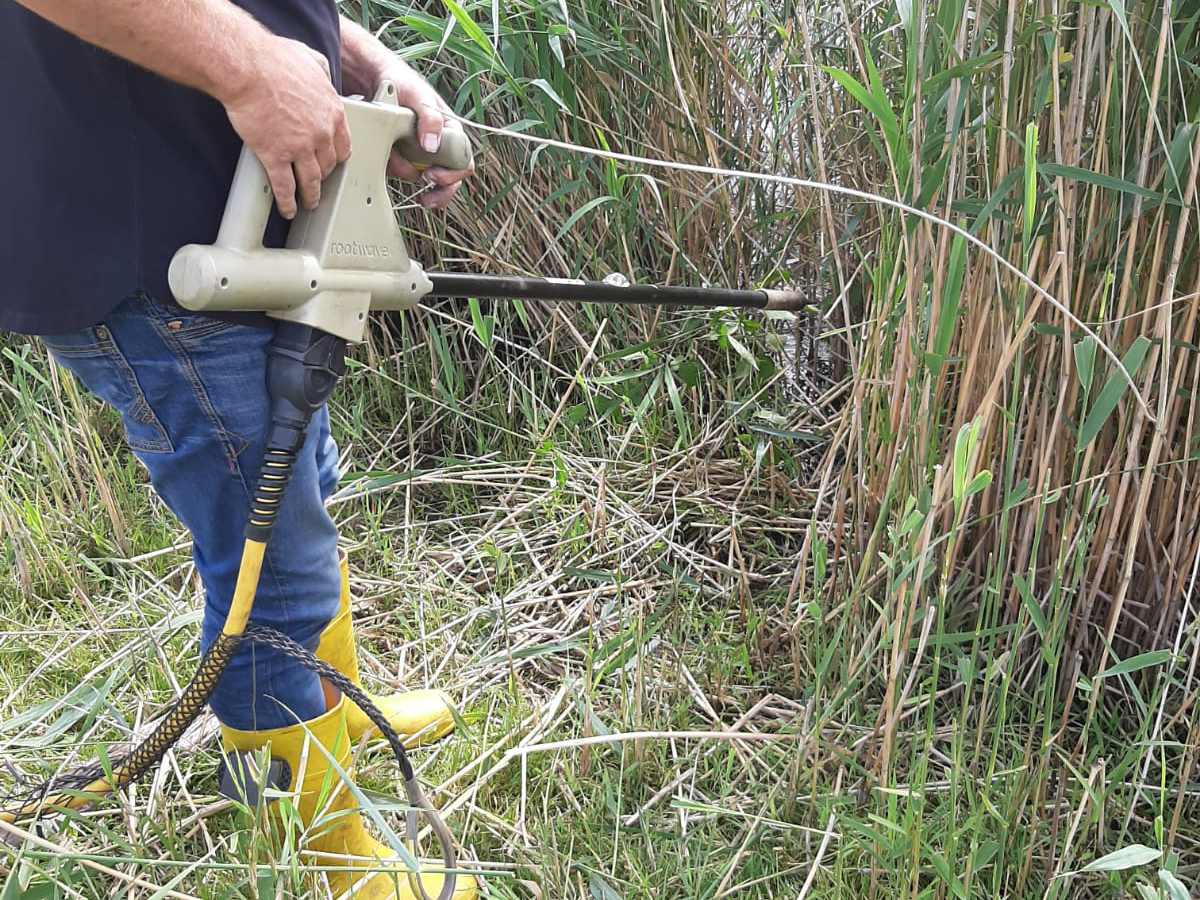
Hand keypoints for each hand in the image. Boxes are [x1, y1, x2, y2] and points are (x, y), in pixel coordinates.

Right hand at [220, 36, 350, 218]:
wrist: (246, 67)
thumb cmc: (273, 59)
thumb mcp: (311, 59)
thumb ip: (322, 71)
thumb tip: (323, 73)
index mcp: (332, 113)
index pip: (343, 146)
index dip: (336, 158)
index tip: (332, 163)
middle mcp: (320, 134)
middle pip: (327, 166)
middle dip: (324, 177)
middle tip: (318, 184)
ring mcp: (299, 148)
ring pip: (310, 181)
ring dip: (310, 196)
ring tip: (307, 203)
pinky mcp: (275, 156)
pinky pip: (284, 186)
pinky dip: (287, 202)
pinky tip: (287, 209)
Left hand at [378, 61, 474, 208]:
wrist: (376, 81)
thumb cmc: (404, 84)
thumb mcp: (418, 96)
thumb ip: (429, 119)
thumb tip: (433, 146)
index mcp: (451, 132)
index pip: (464, 162)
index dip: (451, 175)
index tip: (432, 176)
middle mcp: (440, 145)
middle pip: (450, 180)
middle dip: (439, 192)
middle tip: (425, 200)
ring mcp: (422, 153)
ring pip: (422, 177)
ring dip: (405, 171)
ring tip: (393, 153)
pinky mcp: (405, 156)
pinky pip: (403, 171)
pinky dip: (394, 166)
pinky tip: (388, 152)